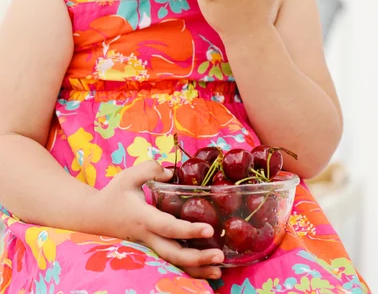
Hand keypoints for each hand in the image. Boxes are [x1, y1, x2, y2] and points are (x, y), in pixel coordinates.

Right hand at [89, 161, 223, 280]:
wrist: (95, 215)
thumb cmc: (114, 193)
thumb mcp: (129, 175)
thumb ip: (150, 169)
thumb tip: (172, 173)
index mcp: (144, 217)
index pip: (168, 227)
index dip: (189, 229)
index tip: (208, 229)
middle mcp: (147, 236)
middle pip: (173, 254)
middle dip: (197, 258)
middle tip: (220, 256)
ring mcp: (149, 245)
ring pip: (173, 263)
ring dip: (196, 269)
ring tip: (219, 270)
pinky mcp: (151, 248)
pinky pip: (170, 261)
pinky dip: (189, 268)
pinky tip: (206, 270)